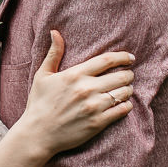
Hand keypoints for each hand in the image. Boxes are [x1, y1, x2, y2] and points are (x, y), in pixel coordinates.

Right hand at [15, 30, 134, 159]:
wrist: (37, 134)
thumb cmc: (39, 104)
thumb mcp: (43, 76)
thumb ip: (53, 54)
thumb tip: (55, 32)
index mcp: (75, 74)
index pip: (106, 60)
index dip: (123, 57)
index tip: (130, 58)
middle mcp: (86, 89)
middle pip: (120, 76)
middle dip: (128, 74)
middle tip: (129, 75)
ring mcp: (93, 106)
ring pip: (123, 93)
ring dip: (128, 90)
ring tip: (126, 89)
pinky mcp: (98, 123)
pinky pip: (122, 110)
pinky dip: (126, 105)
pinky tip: (124, 104)